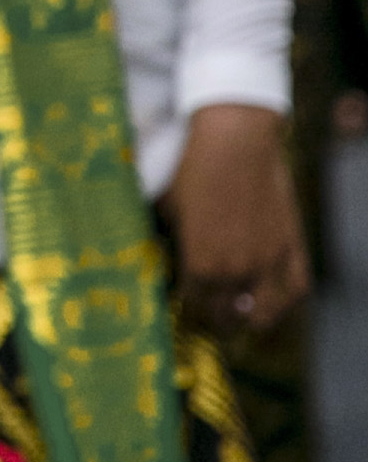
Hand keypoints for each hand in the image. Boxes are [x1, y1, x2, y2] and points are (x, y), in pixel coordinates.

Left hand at [164, 102, 308, 337]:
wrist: (234, 140)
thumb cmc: (191, 169)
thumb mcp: (168, 209)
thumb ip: (171, 243)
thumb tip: (165, 261)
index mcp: (199, 265)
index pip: (195, 309)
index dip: (190, 313)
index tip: (187, 312)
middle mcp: (235, 271)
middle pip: (226, 317)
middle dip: (216, 320)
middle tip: (211, 315)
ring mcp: (267, 260)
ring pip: (262, 313)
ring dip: (249, 317)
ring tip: (239, 312)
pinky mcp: (291, 245)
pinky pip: (296, 289)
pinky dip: (284, 300)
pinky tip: (271, 299)